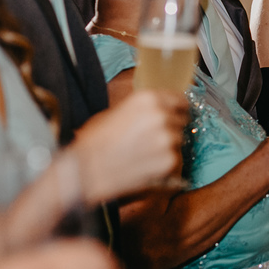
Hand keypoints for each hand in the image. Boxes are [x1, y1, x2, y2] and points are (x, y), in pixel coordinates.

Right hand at [72, 89, 188, 200]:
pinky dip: (164, 162)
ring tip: (145, 152)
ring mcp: (167, 139)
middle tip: (152, 138)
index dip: (177, 108)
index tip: (175, 114)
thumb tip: (160, 110)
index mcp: (149, 99)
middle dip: (171, 128)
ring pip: (179, 140)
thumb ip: (143, 109)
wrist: (86, 169)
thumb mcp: (118, 111)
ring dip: (168, 146)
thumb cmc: (95, 140)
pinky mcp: (169, 161)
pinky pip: (175, 159)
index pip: (180, 100)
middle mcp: (162, 115)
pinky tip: (145, 164)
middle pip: (181, 120)